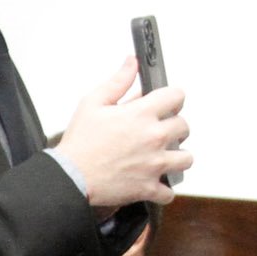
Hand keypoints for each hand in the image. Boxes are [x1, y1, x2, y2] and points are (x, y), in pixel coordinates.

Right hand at [52, 58, 190, 209]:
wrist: (70, 177)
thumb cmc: (79, 142)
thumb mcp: (93, 102)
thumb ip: (118, 81)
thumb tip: (131, 63)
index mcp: (142, 114)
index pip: (177, 96)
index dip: (172, 98)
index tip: (166, 104)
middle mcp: (154, 138)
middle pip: (184, 127)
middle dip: (174, 126)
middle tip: (159, 131)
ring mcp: (154, 165)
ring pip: (186, 159)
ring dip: (177, 156)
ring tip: (162, 156)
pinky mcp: (148, 188)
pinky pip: (169, 192)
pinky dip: (163, 189)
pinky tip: (152, 182)